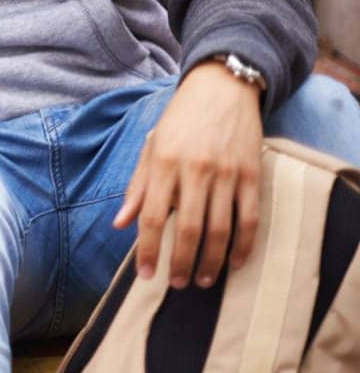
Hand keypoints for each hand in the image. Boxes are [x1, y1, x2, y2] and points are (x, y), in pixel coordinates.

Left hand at [113, 61, 263, 288]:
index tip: (146, 275)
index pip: (153, 217)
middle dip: (182, 263)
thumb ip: (137, 187)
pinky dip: (243, 245)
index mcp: (164, 164)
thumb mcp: (151, 147)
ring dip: (212, 261)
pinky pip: (250, 218)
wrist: (221, 89)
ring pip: (220, 229)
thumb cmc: (180, 120)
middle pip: (189, 230)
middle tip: (177, 283)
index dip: (149, 250)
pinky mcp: (252, 175)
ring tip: (203, 280)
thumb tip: (120, 224)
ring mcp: (226, 174)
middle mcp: (194, 170)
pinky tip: (234, 262)